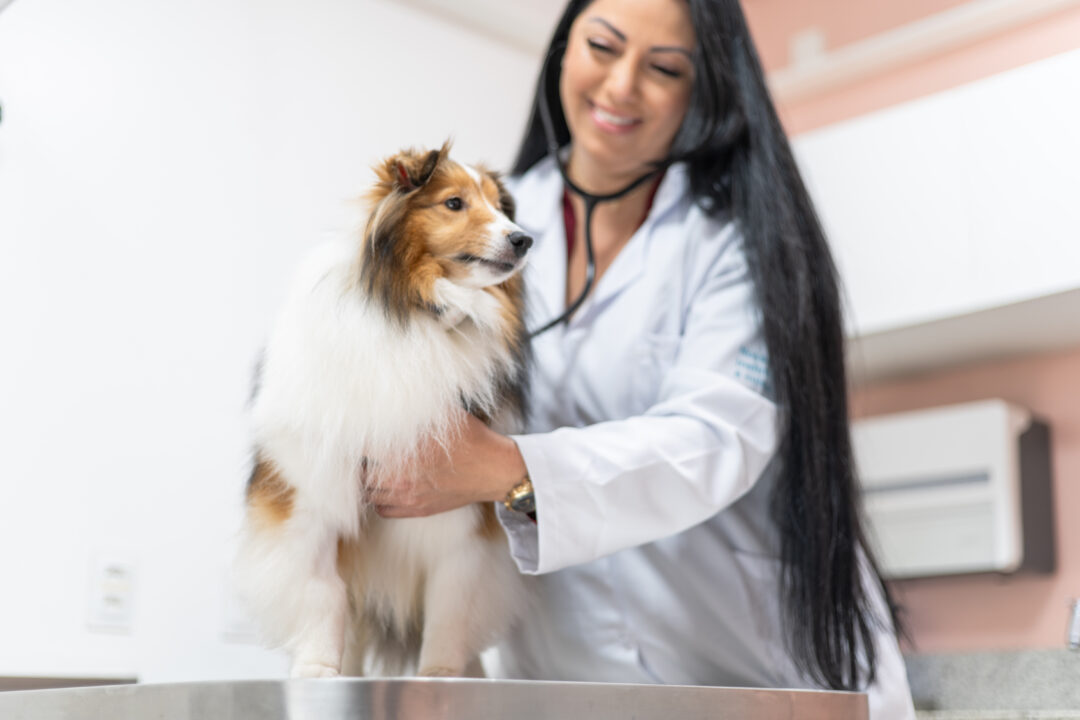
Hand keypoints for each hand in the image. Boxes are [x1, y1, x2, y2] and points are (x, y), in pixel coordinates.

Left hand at [368, 412, 526, 517]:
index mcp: (403, 449)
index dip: (356, 438)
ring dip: (366, 480)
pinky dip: (377, 499)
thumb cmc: (470, 438)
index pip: (361, 446)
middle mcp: (400, 475)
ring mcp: (407, 495)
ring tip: (370, 468)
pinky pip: (382, 509)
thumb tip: (395, 393)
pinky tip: (383, 487)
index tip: (356, 432)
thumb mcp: (444, 414)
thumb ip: (416, 407)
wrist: (494, 469)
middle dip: (359, 460)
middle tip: (361, 451)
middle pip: (360, 472)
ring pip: (368, 493)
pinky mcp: (416, 509)